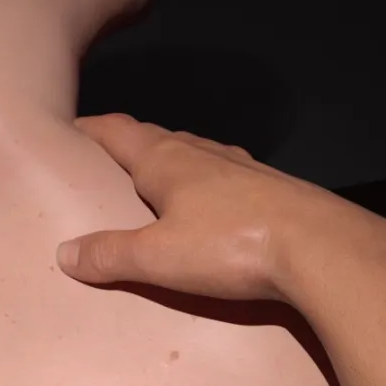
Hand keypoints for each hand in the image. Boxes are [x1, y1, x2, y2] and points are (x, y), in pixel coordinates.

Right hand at [56, 113, 385, 302]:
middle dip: (130, 144)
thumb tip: (65, 253)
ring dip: (172, 160)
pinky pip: (227, 175)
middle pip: (158, 137)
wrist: (321, 247)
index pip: (119, 132)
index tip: (69, 129)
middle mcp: (203, 153)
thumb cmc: (230, 245)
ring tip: (156, 179)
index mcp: (167, 160)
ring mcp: (243, 167)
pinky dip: (207, 181)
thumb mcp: (159, 257)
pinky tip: (213, 201)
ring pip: (196, 153)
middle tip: (107, 158)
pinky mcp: (273, 188)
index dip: (91, 129)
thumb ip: (111, 255)